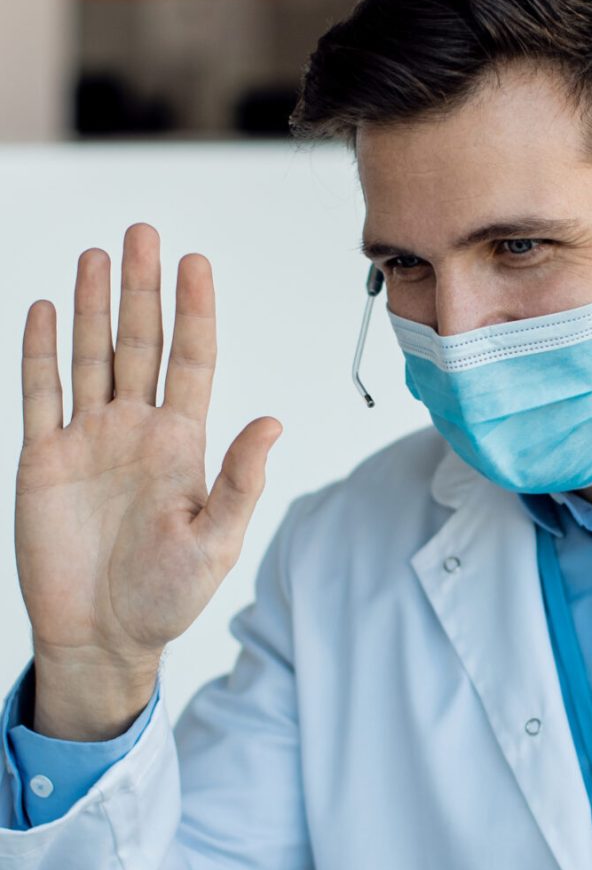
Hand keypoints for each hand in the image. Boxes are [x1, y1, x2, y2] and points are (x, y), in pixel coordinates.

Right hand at [16, 224, 280, 730]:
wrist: (102, 636)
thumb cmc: (166, 596)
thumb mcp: (214, 541)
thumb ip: (240, 480)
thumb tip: (273, 422)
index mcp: (182, 445)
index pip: (191, 361)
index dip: (194, 313)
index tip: (197, 264)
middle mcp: (135, 431)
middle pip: (139, 344)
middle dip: (142, 289)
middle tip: (144, 233)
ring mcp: (88, 440)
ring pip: (90, 356)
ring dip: (94, 306)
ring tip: (99, 254)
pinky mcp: (43, 458)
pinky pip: (40, 394)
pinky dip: (41, 352)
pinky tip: (48, 310)